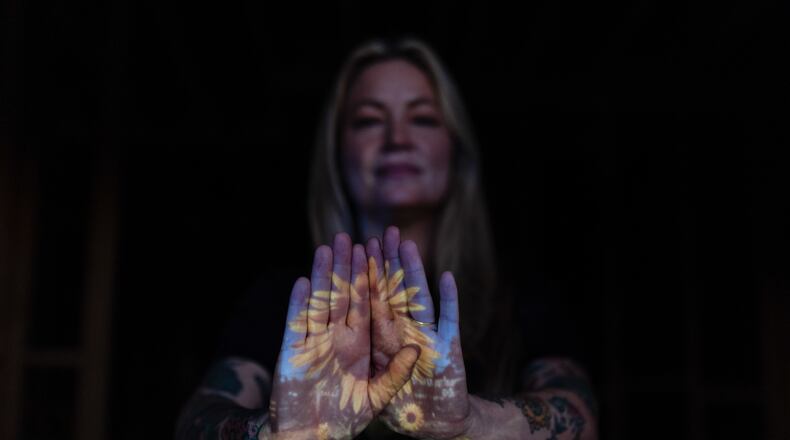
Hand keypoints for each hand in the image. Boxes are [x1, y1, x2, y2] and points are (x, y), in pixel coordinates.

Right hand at [268, 233, 419, 439]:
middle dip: (345, 267)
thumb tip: (418, 349)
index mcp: (359, 344)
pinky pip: (297, 325)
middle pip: (342, 296)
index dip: (371, 278)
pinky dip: (299, 305)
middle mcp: (336, 338)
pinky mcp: (292, 354)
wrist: (311, 438)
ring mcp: (313, 343)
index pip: (367, 304)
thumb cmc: (345, 419)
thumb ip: (397, 373)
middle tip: (348, 236)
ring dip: (323, 276)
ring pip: (320, 303)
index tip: (375, 251)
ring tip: (326, 248)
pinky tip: (304, 282)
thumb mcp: (379, 397)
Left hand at [367, 227, 471, 438]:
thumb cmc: (402, 410)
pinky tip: (448, 278)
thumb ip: (371, 365)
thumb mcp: (376, 392)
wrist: (437, 426)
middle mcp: (403, 335)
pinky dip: (451, 302)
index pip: (371, 301)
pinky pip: (451, 321)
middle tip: (386, 231)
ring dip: (414, 272)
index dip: (367, 275)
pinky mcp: (451, 350)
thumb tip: (357, 338)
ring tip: (408, 243)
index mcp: (382, 342)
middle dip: (389, 262)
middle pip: (394, 292)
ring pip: (418, 299)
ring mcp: (427, 340)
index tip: (361, 247)